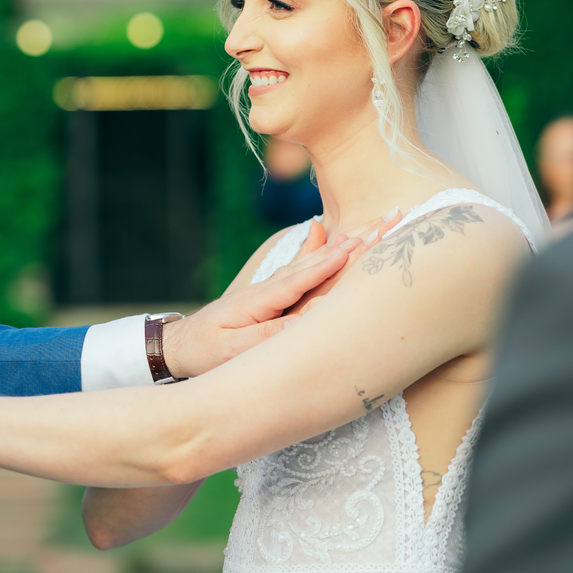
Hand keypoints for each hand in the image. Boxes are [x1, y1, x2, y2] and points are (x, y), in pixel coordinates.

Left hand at [162, 208, 402, 378]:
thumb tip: (304, 324)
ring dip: (345, 242)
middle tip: (389, 220)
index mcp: (262, 300)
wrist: (182, 344)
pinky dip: (316, 249)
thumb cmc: (207, 352)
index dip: (331, 261)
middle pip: (318, 262)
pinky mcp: (272, 294)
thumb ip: (268, 335)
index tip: (360, 242)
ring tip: (375, 224)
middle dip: (355, 242)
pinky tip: (324, 229)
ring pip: (314, 262)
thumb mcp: (234, 351)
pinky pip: (301, 268)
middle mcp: (271, 288)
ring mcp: (272, 289)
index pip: (303, 277)